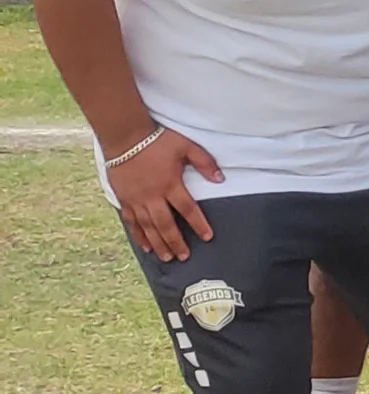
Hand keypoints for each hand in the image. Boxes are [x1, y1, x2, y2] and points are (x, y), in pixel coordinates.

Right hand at [105, 126, 221, 261]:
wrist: (124, 136)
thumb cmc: (157, 140)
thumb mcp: (186, 147)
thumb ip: (204, 163)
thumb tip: (220, 179)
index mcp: (170, 184)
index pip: (188, 209)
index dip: (198, 224)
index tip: (207, 237)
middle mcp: (153, 196)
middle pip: (166, 225)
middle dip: (176, 242)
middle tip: (184, 257)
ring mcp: (136, 199)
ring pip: (148, 227)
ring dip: (158, 243)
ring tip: (167, 258)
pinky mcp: (124, 199)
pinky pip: (131, 222)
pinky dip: (138, 235)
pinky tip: (145, 246)